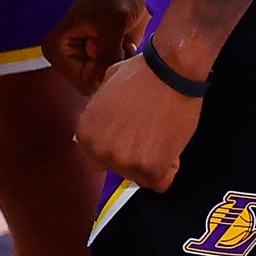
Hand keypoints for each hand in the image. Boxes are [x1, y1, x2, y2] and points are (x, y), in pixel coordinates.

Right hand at [47, 0, 155, 95]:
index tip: (114, 48)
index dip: (104, 72)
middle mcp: (68, 58)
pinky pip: (115, 75)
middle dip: (113, 68)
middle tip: (120, 45)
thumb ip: (106, 54)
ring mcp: (84, 59)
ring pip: (107, 82)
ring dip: (121, 65)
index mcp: (58, 49)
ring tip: (122, 43)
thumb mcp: (112, 22)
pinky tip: (125, 45)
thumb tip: (104, 84)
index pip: (83, 83)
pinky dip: (125, 63)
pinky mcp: (100, 58)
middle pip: (95, 85)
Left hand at [75, 52, 201, 189]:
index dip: (114, 148)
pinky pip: (160, 183)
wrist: (169, 72)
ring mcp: (126, 162)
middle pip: (118, 169)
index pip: (96, 158)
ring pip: (139, 176)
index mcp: (85, 134)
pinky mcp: (153, 168)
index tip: (127, 140)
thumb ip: (96, 116)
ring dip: (150, 163)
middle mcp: (101, 151)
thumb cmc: (139, 76)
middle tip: (146, 136)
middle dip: (131, 156)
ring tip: (159, 137)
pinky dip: (167, 170)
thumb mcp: (103, 91)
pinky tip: (169, 149)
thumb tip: (98, 129)